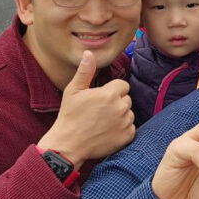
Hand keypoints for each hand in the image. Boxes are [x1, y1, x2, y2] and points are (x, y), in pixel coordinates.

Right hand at [38, 51, 134, 168]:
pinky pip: (131, 128)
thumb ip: (85, 71)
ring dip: (120, 116)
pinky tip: (108, 132)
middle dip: (116, 103)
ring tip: (102, 122)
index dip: (112, 91)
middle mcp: (121, 107)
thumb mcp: (73, 91)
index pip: (122, 85)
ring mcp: (125, 122)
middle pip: (126, 99)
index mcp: (110, 93)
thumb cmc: (69, 116)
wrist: (67, 145)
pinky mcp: (127, 136)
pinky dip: (122, 130)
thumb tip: (89, 53)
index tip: (100, 99)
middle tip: (100, 112)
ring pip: (129, 113)